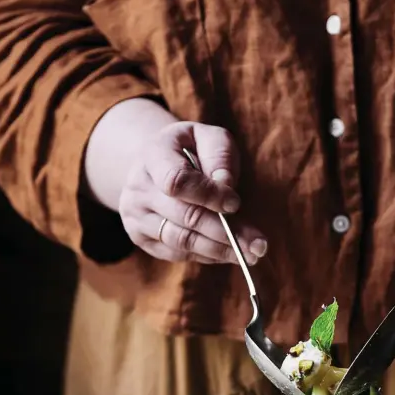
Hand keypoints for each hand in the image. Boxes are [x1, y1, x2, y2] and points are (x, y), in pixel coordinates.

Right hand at [119, 121, 266, 263]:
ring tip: (249, 254)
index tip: (235, 204)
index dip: (208, 195)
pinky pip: (177, 253)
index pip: (177, 181)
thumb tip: (226, 186)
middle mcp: (138, 187)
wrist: (155, 164)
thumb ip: (219, 155)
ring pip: (182, 241)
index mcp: (153, 154)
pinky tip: (228, 253)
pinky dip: (207, 256)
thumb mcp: (208, 138)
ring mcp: (136, 216)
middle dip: (225, 232)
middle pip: (184, 216)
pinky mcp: (141, 238)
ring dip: (219, 250)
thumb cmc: (190, 149)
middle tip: (258, 244)